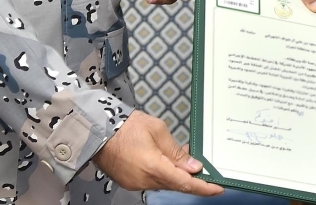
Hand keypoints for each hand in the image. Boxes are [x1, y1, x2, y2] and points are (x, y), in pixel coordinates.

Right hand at [93, 111, 223, 194]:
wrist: (98, 130)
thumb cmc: (125, 126)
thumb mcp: (158, 130)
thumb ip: (176, 151)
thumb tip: (193, 166)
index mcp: (154, 167)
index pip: (185, 183)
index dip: (204, 188)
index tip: (217, 188)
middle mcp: (145, 180)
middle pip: (176, 184)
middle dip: (190, 177)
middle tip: (201, 166)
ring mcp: (136, 183)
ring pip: (164, 183)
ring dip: (175, 173)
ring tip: (181, 157)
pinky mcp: (130, 182)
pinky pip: (152, 181)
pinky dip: (162, 173)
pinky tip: (165, 161)